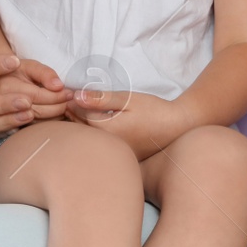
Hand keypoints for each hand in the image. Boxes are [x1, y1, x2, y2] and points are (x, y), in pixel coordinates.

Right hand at [0, 58, 69, 121]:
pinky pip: (34, 128)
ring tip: (64, 107)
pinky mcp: (12, 127)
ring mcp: (7, 119)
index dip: (57, 96)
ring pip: (37, 123)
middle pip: (38, 112)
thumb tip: (58, 86)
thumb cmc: (17, 72)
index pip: (37, 96)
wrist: (0, 82)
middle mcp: (5, 106)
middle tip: (69, 101)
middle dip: (58, 107)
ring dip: (54, 117)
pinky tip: (54, 115)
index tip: (70, 93)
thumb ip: (45, 73)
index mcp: (7, 88)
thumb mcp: (30, 66)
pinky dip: (48, 123)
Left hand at [63, 87, 182, 160]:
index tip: (69, 90)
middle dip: (73, 113)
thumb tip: (76, 96)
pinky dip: (94, 133)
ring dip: (81, 123)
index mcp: (105, 129)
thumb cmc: (153, 110)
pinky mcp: (120, 156)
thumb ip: (101, 98)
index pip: (78, 113)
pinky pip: (100, 144)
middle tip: (71, 99)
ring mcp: (113, 153)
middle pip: (79, 127)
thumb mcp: (127, 99)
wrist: (177, 127)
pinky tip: (98, 124)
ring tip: (83, 109)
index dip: (73, 100)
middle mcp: (106, 145)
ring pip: (89, 137)